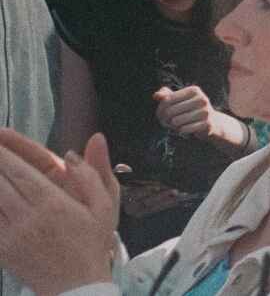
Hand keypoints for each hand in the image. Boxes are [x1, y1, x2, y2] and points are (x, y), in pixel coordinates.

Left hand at [0, 129, 117, 293]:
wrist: (76, 286)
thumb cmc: (93, 242)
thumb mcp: (106, 205)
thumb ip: (94, 172)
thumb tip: (93, 140)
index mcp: (54, 204)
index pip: (22, 172)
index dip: (6, 153)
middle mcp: (29, 218)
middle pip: (2, 183)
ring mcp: (12, 235)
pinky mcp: (2, 249)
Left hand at [153, 85, 241, 144]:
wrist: (212, 122)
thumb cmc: (191, 109)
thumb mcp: (180, 100)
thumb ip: (167, 96)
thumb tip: (156, 95)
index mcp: (194, 90)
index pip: (167, 99)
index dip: (160, 109)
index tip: (161, 114)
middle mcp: (201, 99)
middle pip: (170, 111)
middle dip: (165, 119)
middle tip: (167, 122)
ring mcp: (205, 112)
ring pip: (176, 121)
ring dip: (173, 126)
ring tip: (176, 125)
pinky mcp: (207, 124)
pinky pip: (184, 129)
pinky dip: (180, 131)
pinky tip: (183, 129)